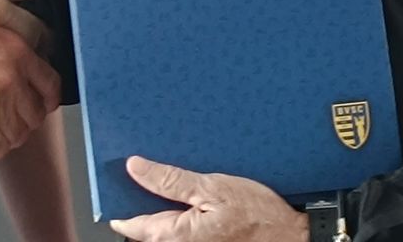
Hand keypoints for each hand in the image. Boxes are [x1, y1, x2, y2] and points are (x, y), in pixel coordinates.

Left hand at [109, 156, 308, 241]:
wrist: (291, 233)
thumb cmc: (258, 214)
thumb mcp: (212, 188)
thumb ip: (171, 180)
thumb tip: (136, 168)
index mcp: (181, 235)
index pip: (136, 228)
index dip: (121, 212)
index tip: (111, 195)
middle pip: (151, 230)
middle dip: (143, 205)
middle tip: (139, 178)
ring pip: (169, 229)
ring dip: (163, 208)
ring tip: (165, 182)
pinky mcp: (209, 241)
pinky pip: (186, 230)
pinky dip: (180, 213)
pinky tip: (187, 195)